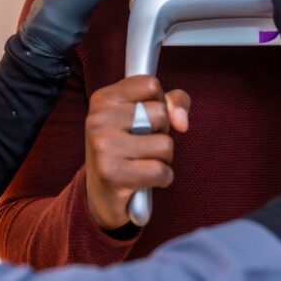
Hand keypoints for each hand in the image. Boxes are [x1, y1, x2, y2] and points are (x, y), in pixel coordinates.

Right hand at [84, 76, 190, 230]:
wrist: (99, 195)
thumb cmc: (127, 149)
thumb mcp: (144, 116)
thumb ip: (172, 103)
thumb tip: (182, 121)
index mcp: (102, 98)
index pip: (151, 85)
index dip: (160, 103)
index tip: (146, 117)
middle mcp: (98, 119)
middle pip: (161, 113)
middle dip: (162, 133)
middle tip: (142, 145)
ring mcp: (102, 146)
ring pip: (165, 144)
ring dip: (164, 158)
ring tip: (143, 163)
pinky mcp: (111, 174)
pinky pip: (161, 170)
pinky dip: (163, 178)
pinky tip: (146, 180)